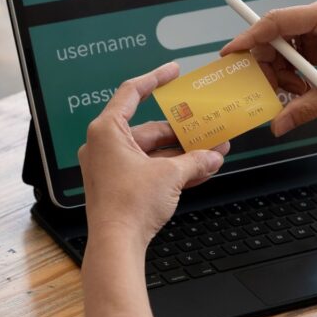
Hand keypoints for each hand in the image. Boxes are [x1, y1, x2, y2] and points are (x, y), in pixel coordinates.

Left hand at [78, 62, 230, 247]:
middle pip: (149, 128)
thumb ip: (195, 161)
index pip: (132, 92)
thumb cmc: (127, 206)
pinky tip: (198, 170)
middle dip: (181, 131)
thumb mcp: (170, 176)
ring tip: (210, 151)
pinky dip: (170, 168)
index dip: (155, 79)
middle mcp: (104, 145)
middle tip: (206, 126)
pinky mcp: (118, 184)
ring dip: (181, 152)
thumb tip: (212, 156)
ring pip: (152, 151)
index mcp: (107, 131)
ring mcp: (110, 166)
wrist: (116, 245)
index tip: (173, 71)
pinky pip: (148, 168)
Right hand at [221, 0, 316, 136]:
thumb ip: (306, 108)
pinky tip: (305, 92)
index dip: (250, 38)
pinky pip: (296, 58)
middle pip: (276, 36)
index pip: (276, 22)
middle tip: (263, 89)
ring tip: (296, 95)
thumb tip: (278, 125)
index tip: (230, 53)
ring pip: (284, 49)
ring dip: (282, 75)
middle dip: (267, 65)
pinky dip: (294, 77)